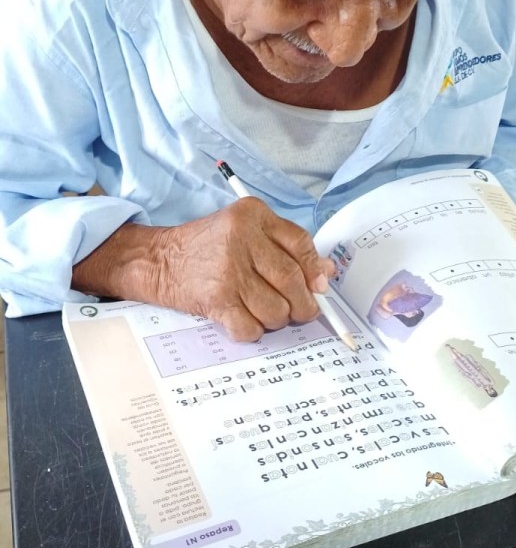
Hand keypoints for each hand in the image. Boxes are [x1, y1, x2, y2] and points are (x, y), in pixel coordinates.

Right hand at [156, 198, 335, 340]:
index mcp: (253, 216)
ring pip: (276, 309)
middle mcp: (241, 239)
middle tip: (301, 311)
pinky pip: (251, 328)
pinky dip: (254, 331)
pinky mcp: (216, 300)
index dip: (315, 270)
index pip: (300, 243)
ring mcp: (228, 271)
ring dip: (277, 319)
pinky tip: (245, 320)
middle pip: (292, 280)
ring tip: (266, 312)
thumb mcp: (245, 231)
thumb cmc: (208, 247)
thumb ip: (286, 246)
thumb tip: (325, 274)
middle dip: (303, 304)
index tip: (319, 287)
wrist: (160, 260)